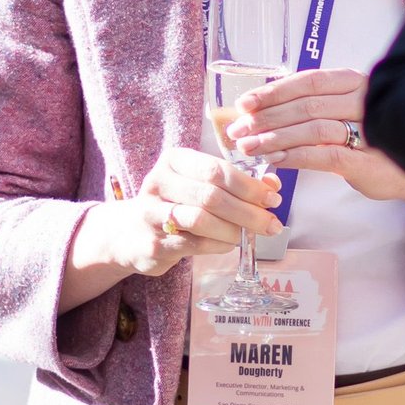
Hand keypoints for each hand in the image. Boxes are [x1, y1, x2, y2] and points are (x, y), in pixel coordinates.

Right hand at [80, 148, 282, 278]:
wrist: (131, 233)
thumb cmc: (176, 203)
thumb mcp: (201, 185)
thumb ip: (237, 183)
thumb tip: (273, 186)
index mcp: (174, 160)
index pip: (217, 170)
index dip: (249, 186)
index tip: (273, 200)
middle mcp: (159, 181)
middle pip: (211, 195)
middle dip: (247, 211)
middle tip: (272, 224)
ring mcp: (151, 213)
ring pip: (200, 220)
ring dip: (233, 230)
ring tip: (249, 236)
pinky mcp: (152, 243)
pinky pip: (193, 244)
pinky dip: (217, 245)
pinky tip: (228, 244)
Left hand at [229, 68, 404, 207]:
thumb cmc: (375, 141)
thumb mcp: (346, 115)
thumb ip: (315, 107)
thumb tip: (263, 110)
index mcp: (355, 82)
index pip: (309, 81)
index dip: (274, 91)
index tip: (245, 103)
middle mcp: (364, 99)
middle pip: (306, 103)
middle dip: (266, 117)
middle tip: (238, 130)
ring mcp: (368, 129)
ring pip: (312, 128)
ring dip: (275, 138)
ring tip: (249, 147)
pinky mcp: (366, 161)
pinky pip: (323, 155)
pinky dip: (295, 156)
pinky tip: (274, 160)